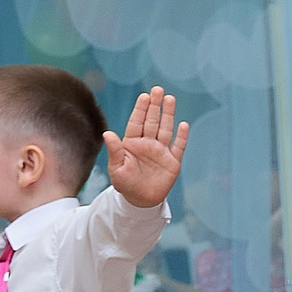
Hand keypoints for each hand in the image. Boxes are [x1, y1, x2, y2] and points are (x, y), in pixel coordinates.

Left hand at [106, 87, 189, 208]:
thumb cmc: (125, 184)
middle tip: (158, 90)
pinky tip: (184, 125)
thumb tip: (107, 133)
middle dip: (155, 105)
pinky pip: (178, 146)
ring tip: (170, 99)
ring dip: (168, 115)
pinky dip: (181, 136)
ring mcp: (161, 151)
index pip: (137, 122)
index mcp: (132, 143)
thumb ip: (115, 150)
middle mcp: (148, 143)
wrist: (140, 201)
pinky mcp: (172, 162)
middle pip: (152, 121)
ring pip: (165, 129)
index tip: (144, 96)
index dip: (141, 109)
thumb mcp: (116, 168)